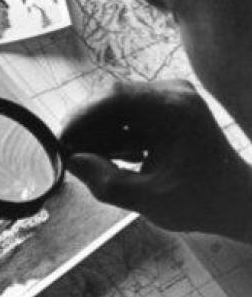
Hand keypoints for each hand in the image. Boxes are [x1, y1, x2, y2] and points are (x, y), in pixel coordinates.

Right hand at [60, 79, 251, 238]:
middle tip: (69, 154)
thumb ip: (106, 182)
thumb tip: (70, 161)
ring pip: (116, 108)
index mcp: (175, 109)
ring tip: (94, 163)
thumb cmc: (200, 202)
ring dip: (99, 134)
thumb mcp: (149, 200)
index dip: (81, 117)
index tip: (61, 140)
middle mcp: (173, 95)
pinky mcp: (165, 109)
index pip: (115, 97)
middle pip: (112, 99)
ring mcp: (170, 99)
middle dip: (87, 127)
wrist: (236, 201)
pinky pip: (127, 115)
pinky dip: (114, 135)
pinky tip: (116, 159)